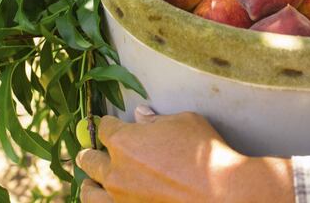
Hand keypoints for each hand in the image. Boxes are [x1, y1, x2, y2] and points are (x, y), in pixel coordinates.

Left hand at [77, 107, 293, 202]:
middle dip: (90, 153)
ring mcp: (120, 197)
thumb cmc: (205, 155)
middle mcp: (115, 170)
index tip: (109, 125)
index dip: (107, 124)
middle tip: (91, 153)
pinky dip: (104, 202)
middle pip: (89, 159)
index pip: (104, 128)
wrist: (221, 194)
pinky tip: (108, 200)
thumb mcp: (184, 123)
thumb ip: (156, 120)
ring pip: (89, 192)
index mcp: (124, 141)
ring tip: (91, 182)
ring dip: (90, 184)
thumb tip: (141, 115)